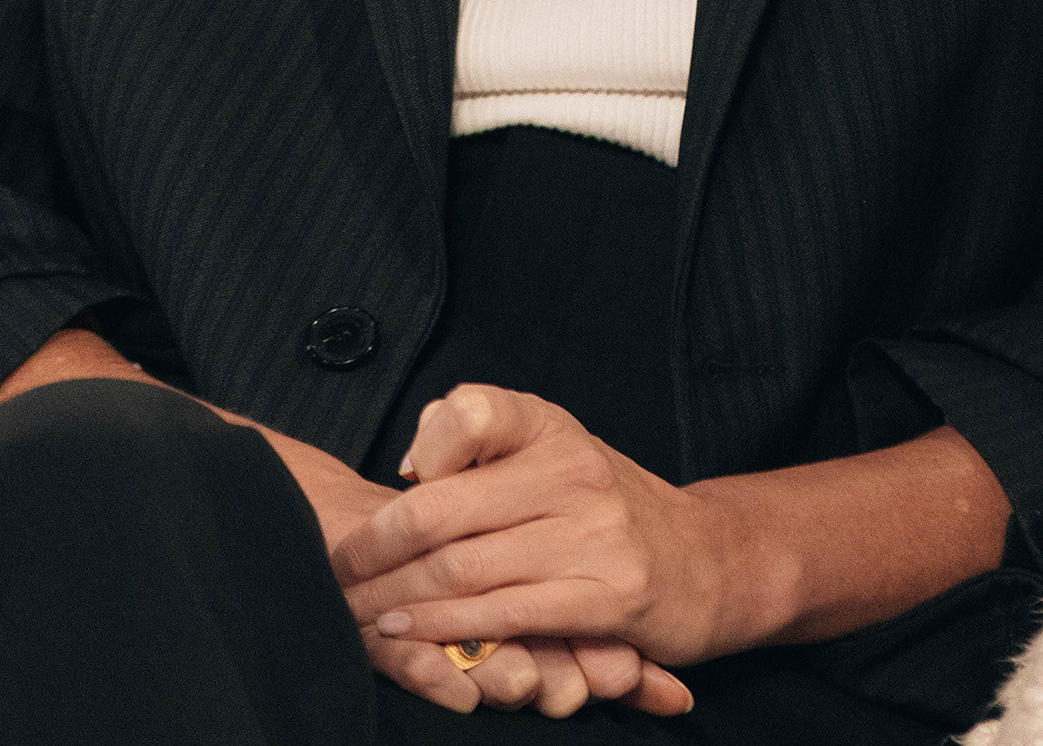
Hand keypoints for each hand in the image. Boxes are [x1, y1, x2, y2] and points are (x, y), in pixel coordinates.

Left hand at [266, 428, 606, 712]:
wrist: (705, 559)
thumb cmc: (600, 505)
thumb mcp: (549, 449)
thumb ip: (478, 441)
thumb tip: (414, 468)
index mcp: (550, 426)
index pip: (470, 411)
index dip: (420, 451)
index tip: (388, 489)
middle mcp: (574, 470)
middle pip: (444, 509)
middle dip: (376, 548)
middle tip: (336, 571)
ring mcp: (596, 534)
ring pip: (466, 569)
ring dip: (399, 597)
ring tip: (360, 609)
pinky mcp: (612, 597)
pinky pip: (509, 616)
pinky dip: (448, 628)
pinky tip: (411, 631)